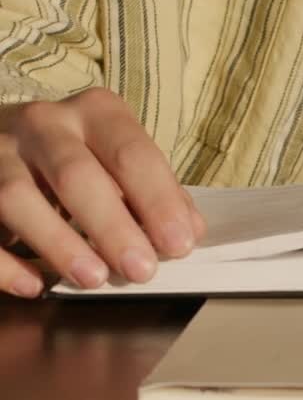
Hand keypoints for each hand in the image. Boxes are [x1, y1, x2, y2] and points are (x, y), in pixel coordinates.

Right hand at [0, 88, 204, 296]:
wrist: (2, 141)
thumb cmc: (74, 158)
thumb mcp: (116, 161)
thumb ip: (152, 194)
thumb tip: (187, 231)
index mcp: (92, 114)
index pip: (130, 152)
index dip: (157, 199)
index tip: (179, 244)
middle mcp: (42, 125)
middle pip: (75, 174)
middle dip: (112, 225)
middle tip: (141, 269)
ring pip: (18, 196)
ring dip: (59, 242)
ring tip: (93, 278)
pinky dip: (6, 262)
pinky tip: (34, 286)